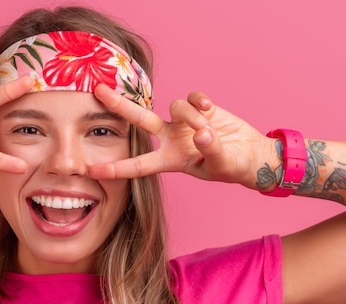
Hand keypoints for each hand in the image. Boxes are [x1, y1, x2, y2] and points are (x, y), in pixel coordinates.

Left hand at [89, 84, 273, 189]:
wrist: (253, 153)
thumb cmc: (234, 167)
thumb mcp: (222, 165)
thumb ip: (211, 150)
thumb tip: (201, 133)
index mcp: (171, 160)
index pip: (139, 166)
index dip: (116, 169)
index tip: (92, 170)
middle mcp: (171, 139)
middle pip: (139, 120)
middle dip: (119, 105)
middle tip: (98, 90)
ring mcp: (183, 122)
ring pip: (175, 107)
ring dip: (191, 116)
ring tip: (208, 128)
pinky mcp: (199, 107)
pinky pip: (192, 97)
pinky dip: (200, 102)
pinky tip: (210, 111)